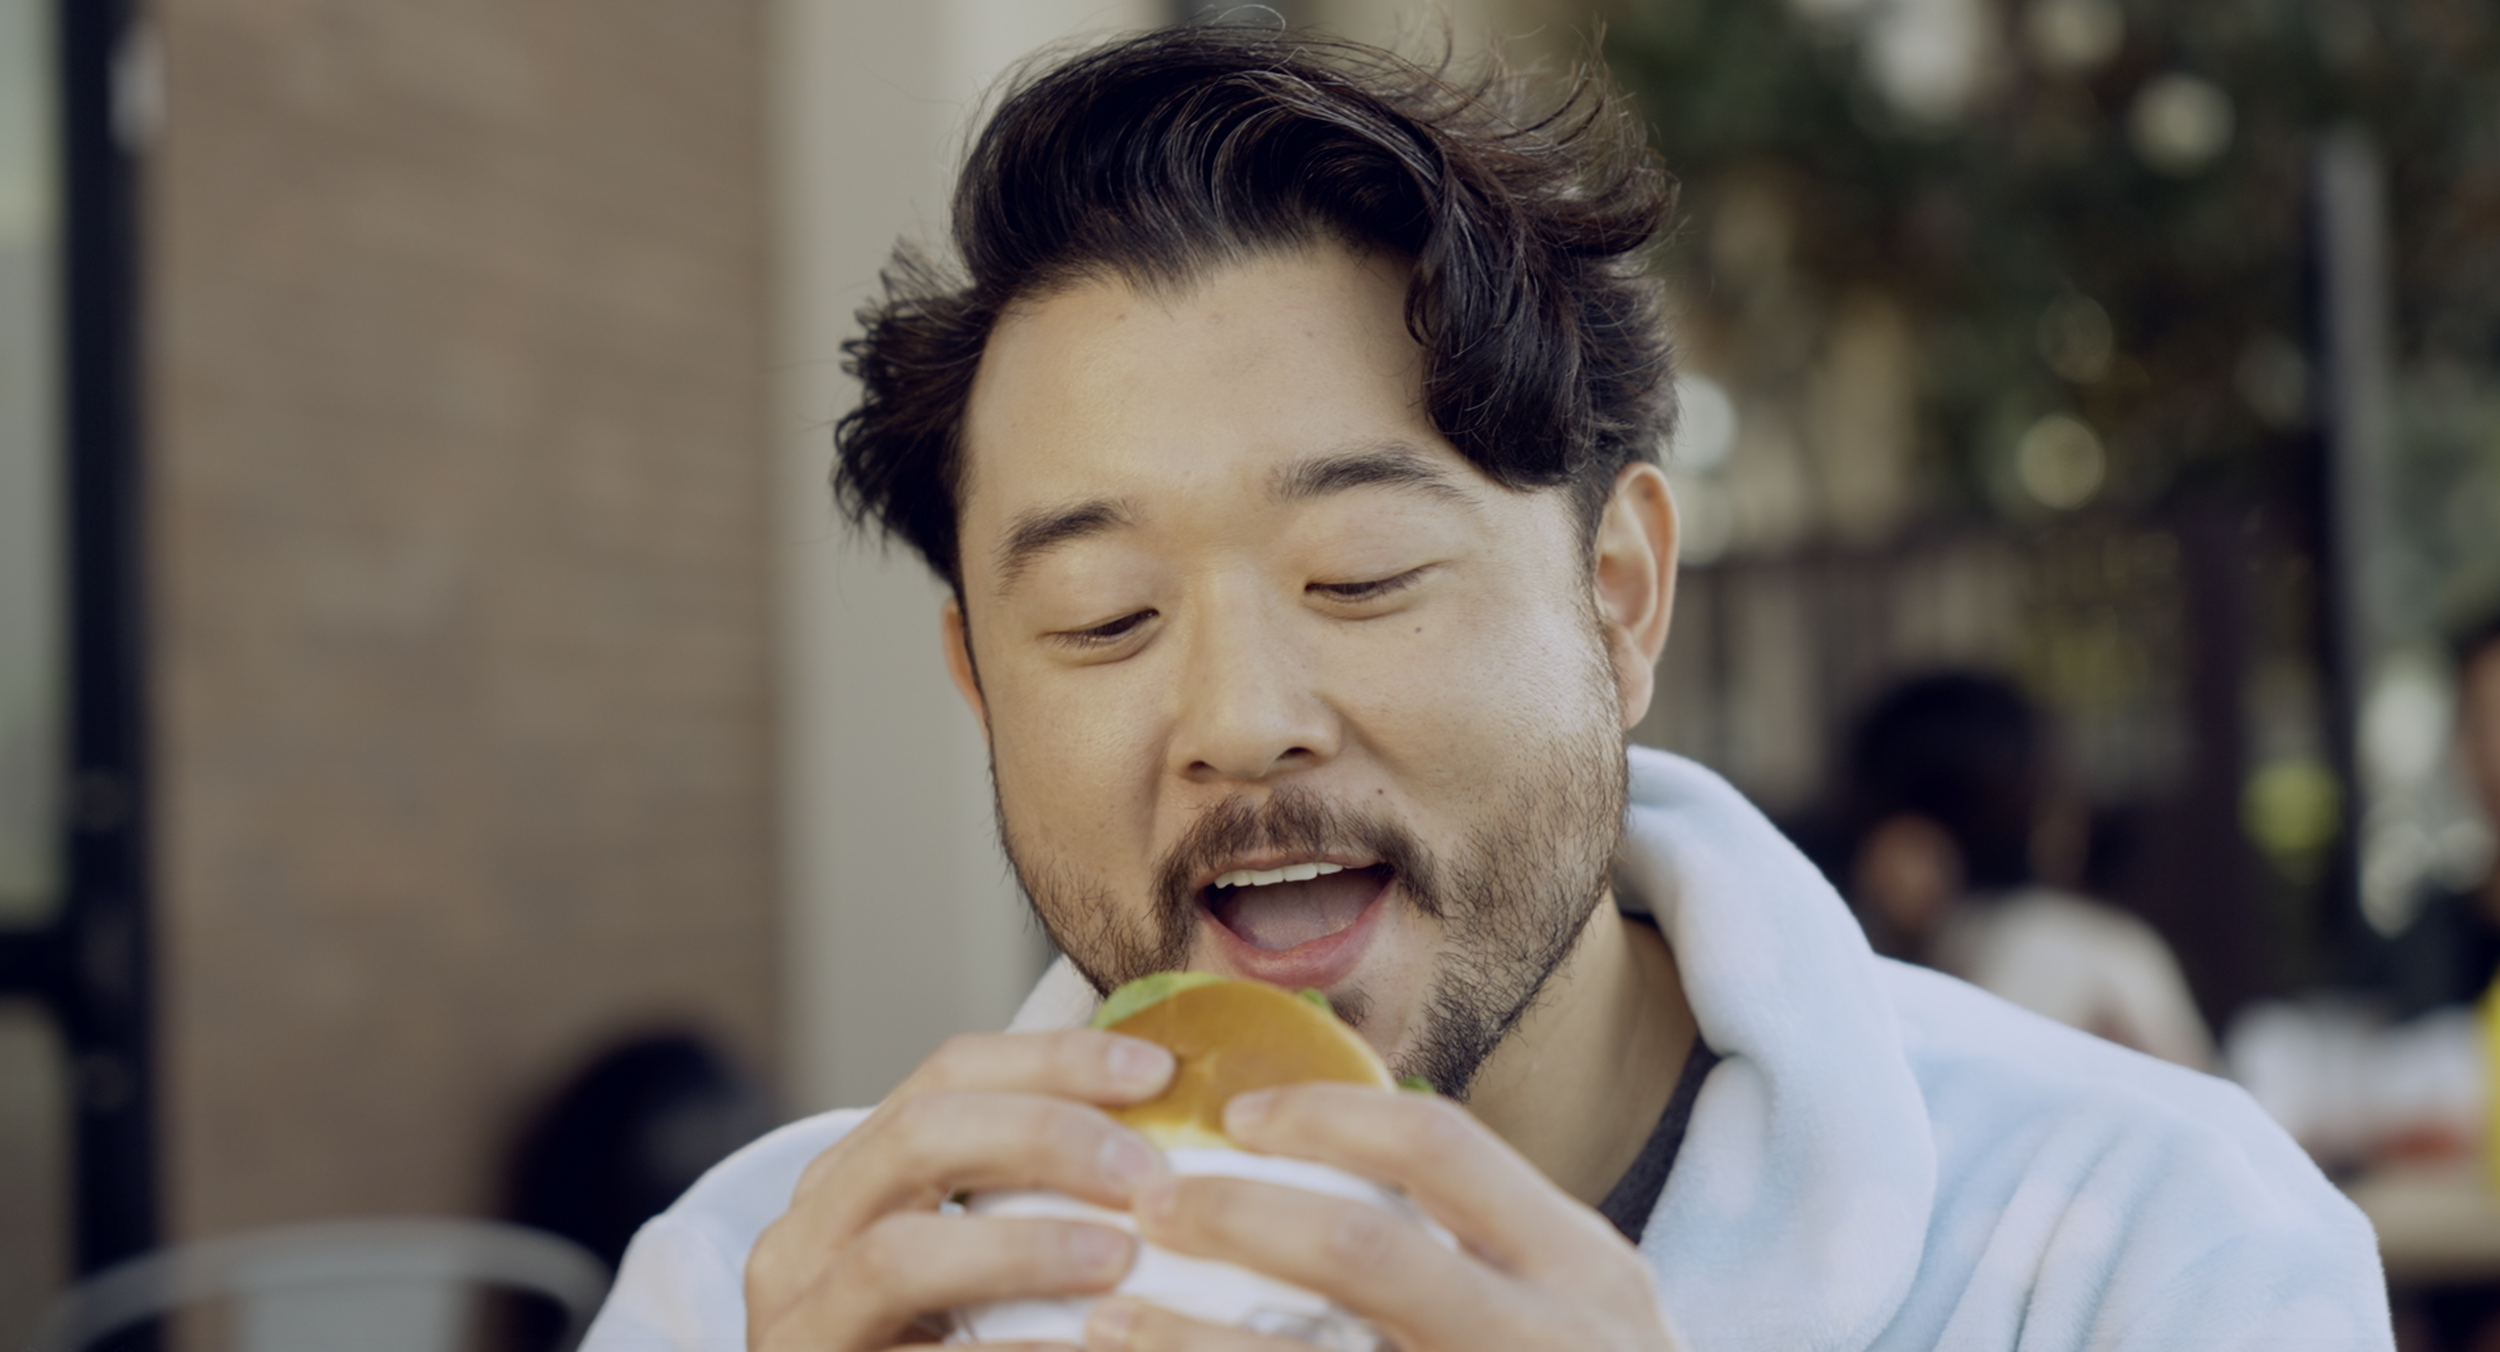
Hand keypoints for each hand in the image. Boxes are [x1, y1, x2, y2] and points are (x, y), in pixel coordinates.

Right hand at [745, 1029, 1177, 1351]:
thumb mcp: (965, 1268)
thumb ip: (1028, 1202)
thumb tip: (1170, 1148)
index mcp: (850, 1179)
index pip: (948, 1074)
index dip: (1055, 1059)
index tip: (1158, 1073)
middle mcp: (803, 1238)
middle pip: (916, 1138)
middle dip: (1043, 1138)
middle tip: (1148, 1176)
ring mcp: (800, 1324)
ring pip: (896, 1256)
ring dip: (1019, 1249)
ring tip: (1117, 1260)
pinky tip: (1085, 1351)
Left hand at [1084, 1084, 1682, 1351]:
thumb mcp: (1579, 1315)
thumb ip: (1490, 1250)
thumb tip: (1341, 1151)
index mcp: (1581, 1269)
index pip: (1438, 1146)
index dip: (1322, 1120)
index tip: (1233, 1117)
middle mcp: (1548, 1341)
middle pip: (1363, 1251)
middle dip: (1236, 1218)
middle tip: (1150, 1205)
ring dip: (1189, 1347)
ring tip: (1108, 1326)